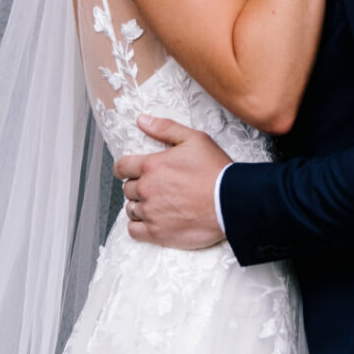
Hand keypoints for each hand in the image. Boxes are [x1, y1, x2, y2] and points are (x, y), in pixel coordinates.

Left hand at [114, 118, 230, 250]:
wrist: (232, 202)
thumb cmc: (216, 171)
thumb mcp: (194, 139)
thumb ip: (165, 128)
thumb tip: (142, 120)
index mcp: (151, 166)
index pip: (122, 167)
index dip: (125, 169)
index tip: (130, 172)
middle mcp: (147, 189)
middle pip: (128, 189)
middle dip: (138, 187)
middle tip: (155, 188)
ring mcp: (151, 213)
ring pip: (131, 209)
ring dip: (140, 206)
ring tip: (157, 205)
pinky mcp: (158, 233)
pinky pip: (134, 231)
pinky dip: (139, 227)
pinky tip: (151, 222)